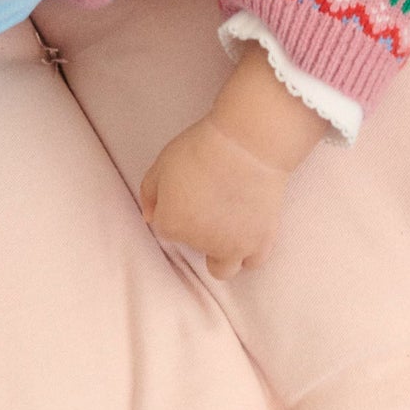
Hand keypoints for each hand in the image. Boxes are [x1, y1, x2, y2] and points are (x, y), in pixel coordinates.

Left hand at [139, 115, 288, 280]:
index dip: (176, 208)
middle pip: (195, 246)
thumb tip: (150, 217)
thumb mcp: (163, 162)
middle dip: (199, 228)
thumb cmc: (203, 146)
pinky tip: (249, 229)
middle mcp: (199, 243)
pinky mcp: (260, 242)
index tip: (190, 189)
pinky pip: (252, 262)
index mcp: (172, 224)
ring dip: (221, 252)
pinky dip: (250, 251)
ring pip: (222, 268)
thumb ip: (149, 193)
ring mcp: (232, 247)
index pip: (167, 228)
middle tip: (212, 198)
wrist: (247, 142)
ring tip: (229, 225)